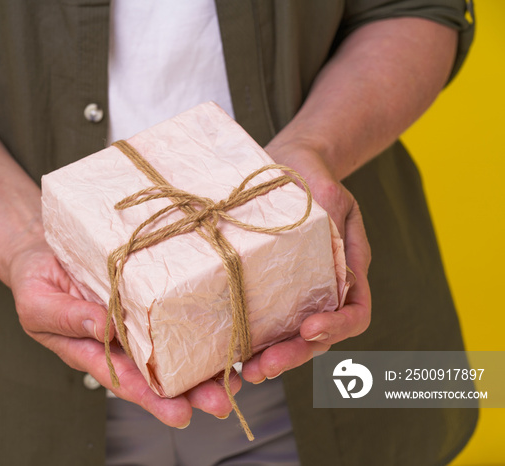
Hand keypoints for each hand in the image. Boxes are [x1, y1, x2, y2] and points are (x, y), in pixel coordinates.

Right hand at [7, 239, 240, 427]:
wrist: (43, 249)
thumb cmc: (35, 281)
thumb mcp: (38, 303)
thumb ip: (67, 319)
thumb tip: (105, 328)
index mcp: (93, 350)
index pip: (124, 380)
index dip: (152, 399)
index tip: (179, 414)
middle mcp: (121, 339)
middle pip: (158, 372)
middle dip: (190, 391)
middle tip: (220, 401)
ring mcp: (137, 315)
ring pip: (173, 344)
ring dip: (203, 363)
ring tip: (235, 378)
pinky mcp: (149, 289)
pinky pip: (174, 307)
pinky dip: (199, 320)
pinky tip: (225, 331)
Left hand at [241, 142, 371, 382]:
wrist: (284, 166)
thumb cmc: (309, 176)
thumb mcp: (326, 191)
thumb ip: (332, 214)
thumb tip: (333, 245)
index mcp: (348, 269)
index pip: (355, 311)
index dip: (337, 327)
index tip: (310, 328)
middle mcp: (324, 288)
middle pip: (320, 337)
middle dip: (295, 355)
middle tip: (265, 367)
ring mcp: (296, 293)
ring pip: (292, 338)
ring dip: (273, 358)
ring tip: (248, 371)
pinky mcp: (269, 291)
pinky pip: (267, 323)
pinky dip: (254, 341)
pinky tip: (233, 352)